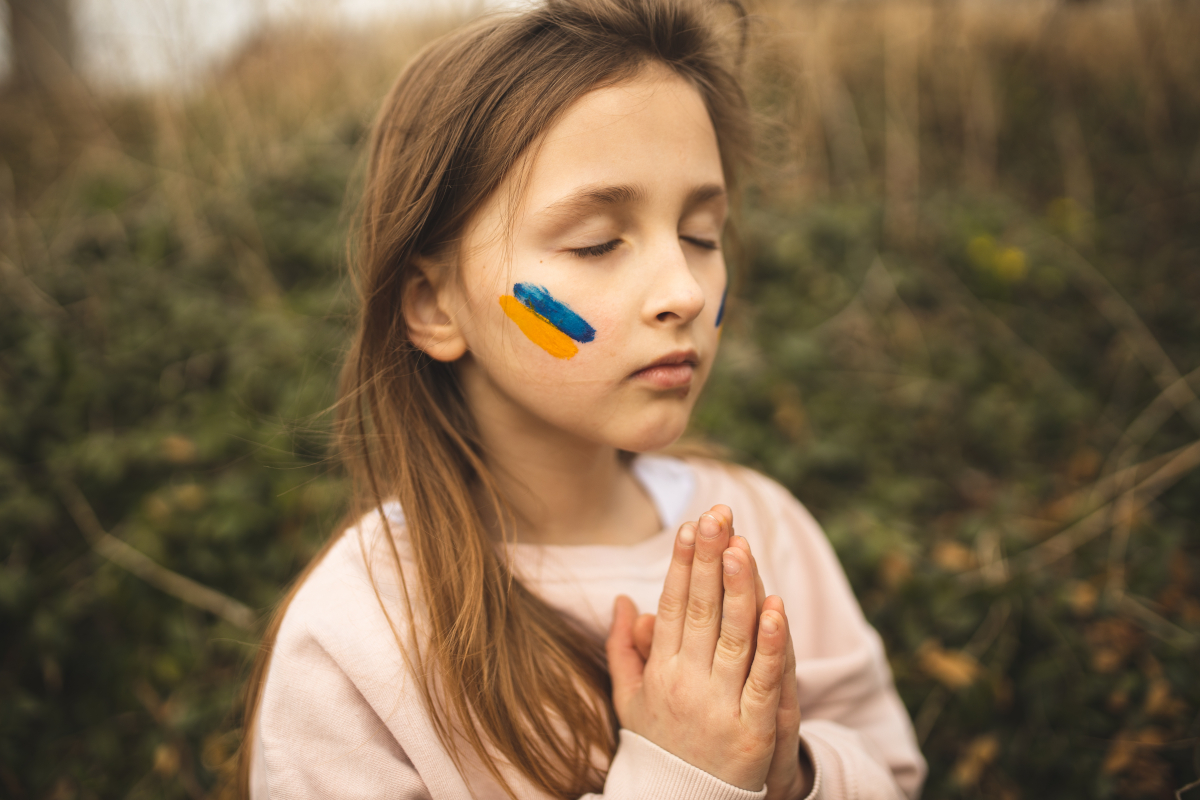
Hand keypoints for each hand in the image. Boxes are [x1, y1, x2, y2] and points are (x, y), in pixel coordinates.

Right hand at [606, 506, 790, 790]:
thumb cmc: (659, 746)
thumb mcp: (629, 699)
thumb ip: (623, 648)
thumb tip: (623, 601)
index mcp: (659, 671)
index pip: (673, 606)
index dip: (684, 565)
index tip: (692, 525)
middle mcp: (686, 683)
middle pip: (701, 611)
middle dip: (710, 559)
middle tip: (719, 514)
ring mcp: (718, 706)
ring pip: (732, 638)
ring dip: (738, 589)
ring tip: (742, 546)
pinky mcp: (751, 732)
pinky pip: (762, 682)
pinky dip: (769, 646)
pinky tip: (775, 609)